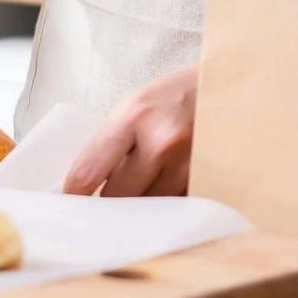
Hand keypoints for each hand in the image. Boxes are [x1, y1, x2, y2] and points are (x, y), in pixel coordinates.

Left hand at [64, 65, 198, 196]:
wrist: (227, 88)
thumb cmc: (174, 98)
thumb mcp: (134, 107)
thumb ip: (110, 144)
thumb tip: (84, 185)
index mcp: (133, 117)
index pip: (89, 170)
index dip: (75, 193)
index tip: (70, 202)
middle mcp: (161, 143)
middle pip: (119, 197)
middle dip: (109, 202)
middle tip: (106, 201)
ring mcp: (189, 165)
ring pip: (149, 208)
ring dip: (141, 207)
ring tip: (143, 190)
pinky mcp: (210, 182)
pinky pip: (176, 209)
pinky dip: (168, 209)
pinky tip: (168, 194)